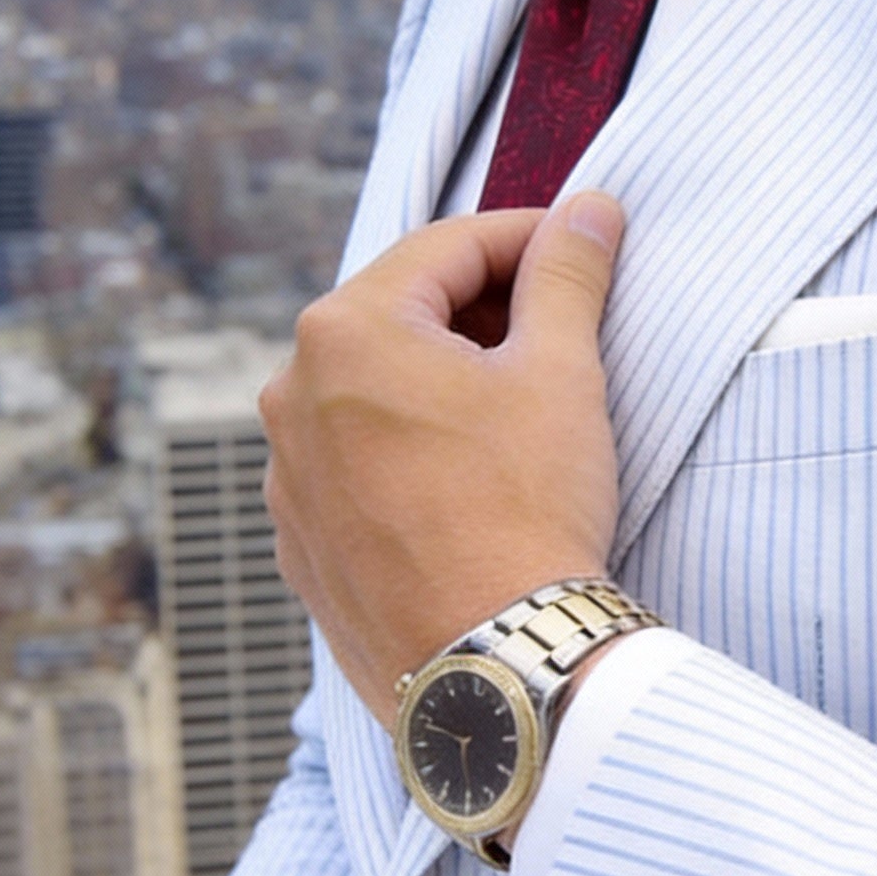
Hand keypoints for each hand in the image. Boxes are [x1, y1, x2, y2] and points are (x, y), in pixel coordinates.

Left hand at [261, 192, 627, 726]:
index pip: (449, 248)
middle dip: (484, 315)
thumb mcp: (562, 374)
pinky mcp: (301, 545)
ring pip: (374, 397)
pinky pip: (357, 470)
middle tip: (563, 335)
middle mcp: (291, 393)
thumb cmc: (527, 512)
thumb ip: (567, 276)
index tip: (583, 248)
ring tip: (520, 421)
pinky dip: (411, 457)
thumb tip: (590, 211)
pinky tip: (472, 487)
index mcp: (347, 329)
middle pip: (403, 318)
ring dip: (444, 388)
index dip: (528, 240)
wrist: (493, 665)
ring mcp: (286, 476)